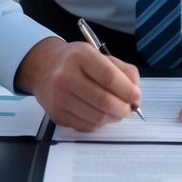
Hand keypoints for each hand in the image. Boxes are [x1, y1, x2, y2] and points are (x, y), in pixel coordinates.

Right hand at [14, 37, 142, 130]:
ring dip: (113, 117)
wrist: (44, 68)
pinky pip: (87, 126)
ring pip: (96, 117)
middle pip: (103, 101)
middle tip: (130, 108)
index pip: (108, 76)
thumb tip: (136, 92)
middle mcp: (65, 77)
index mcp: (80, 56)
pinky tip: (101, 114)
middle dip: (123, 108)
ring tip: (118, 111)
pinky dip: (100, 123)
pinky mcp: (57, 115)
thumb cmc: (77, 61)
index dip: (127, 90)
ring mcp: (59, 98)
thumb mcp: (99, 55)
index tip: (137, 97)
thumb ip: (123, 70)